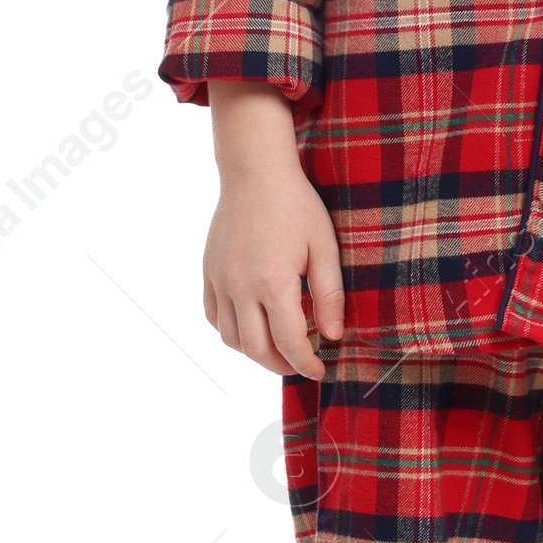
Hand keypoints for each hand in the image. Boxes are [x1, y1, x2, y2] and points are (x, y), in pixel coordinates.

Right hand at [203, 81, 343, 378]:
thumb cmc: (296, 206)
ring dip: (254, 352)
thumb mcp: (324, 247)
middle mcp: (240, 287)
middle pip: (256, 349)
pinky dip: (230, 331)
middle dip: (281, 366)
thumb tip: (333, 335)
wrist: (254, 172)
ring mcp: (220, 280)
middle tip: (301, 364)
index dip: (306, 364)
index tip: (321, 370)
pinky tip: (250, 326)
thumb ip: (329, 295)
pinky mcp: (208, 271)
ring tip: (278, 348)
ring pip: (230, 338)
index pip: (289, 343)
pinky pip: (213, 316)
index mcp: (273, 283)